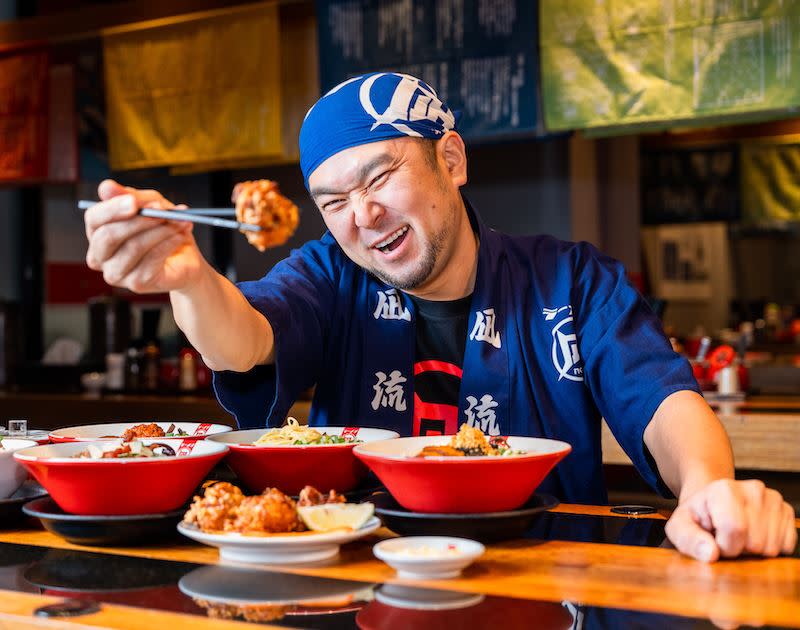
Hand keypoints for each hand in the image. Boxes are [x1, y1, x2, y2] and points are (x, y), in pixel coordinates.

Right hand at [85, 179, 204, 293]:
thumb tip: (106, 186)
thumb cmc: (164, 229)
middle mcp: (100, 255)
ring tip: (179, 221)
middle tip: (161, 211)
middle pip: (109, 236)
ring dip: (160, 230)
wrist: (186, 260)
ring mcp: (116, 273)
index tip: (134, 202)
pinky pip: (151, 259)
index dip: (112, 209)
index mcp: (97, 233)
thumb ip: (131, 197)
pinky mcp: (136, 284)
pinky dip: (169, 243)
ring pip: (133, 247)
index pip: (94, 219)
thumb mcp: (152, 205)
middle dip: (138, 221)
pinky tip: (181, 235)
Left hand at [665, 478, 796, 561]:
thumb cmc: (697, 517)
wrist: (713, 504)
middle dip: (738, 549)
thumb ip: (689, 540)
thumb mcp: (681, 526)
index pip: (734, 529)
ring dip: (753, 551)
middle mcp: (753, 489)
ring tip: (738, 535)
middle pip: (754, 542)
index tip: (713, 539)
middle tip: (725, 537)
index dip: (723, 546)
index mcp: (724, 489)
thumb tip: (710, 553)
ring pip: (771, 547)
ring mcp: (772, 499)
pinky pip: (786, 546)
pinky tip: (753, 535)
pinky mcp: (786, 511)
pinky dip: (770, 548)